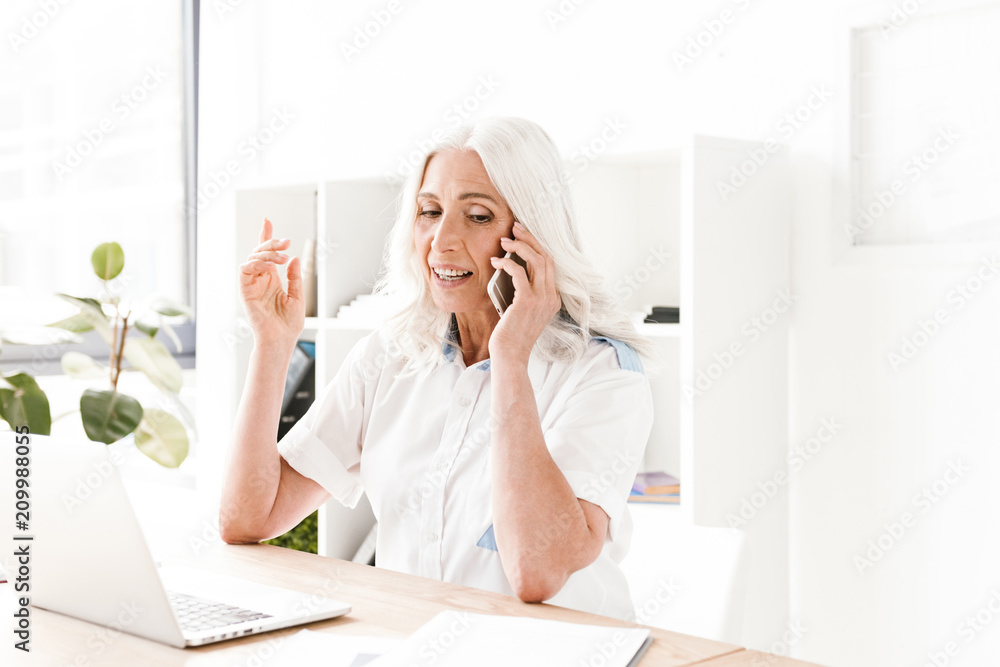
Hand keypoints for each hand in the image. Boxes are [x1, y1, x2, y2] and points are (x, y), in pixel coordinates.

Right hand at [239, 218, 304, 348]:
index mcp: (272, 279)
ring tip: (282, 256)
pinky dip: (256, 263)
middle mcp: (261, 279)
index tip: (267, 220)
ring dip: (266, 252)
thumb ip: (294, 277)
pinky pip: (245, 270)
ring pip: (252, 258)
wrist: (281, 339)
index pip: (267, 254)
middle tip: (286, 241)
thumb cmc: (289, 323)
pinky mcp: (245, 290)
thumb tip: (293, 258)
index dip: (266, 237)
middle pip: (259, 252)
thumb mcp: (297, 296)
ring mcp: (252, 284)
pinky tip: (270, 266)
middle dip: (271, 242)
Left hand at [488, 221, 560, 364]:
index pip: (549, 264)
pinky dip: (506, 263)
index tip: (522, 236)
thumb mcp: (521, 310)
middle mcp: (551, 297)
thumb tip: (511, 269)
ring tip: (504, 240)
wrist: (510, 356)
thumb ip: (522, 292)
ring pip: (536, 260)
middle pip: (546, 257)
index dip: (536, 247)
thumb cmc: (511, 335)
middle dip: (530, 239)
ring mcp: (541, 299)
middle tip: (515, 228)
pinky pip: (518, 272)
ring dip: (519, 246)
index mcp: (552, 299)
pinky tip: (495, 261)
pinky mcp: (527, 301)